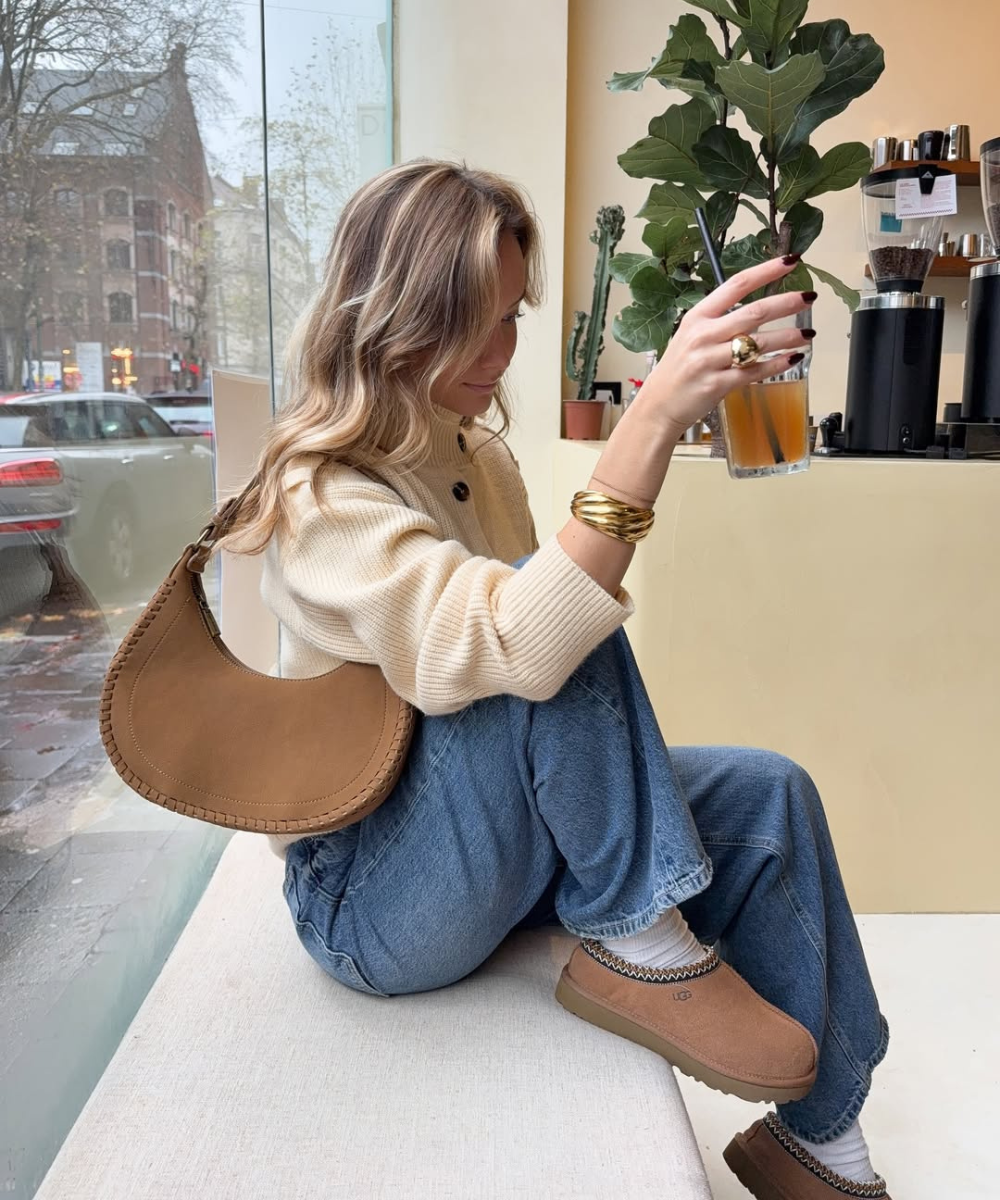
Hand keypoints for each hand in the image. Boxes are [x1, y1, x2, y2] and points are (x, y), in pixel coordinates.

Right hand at [631, 257, 815, 436]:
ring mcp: (709, 360)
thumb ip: (720, 321)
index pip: (736, 285)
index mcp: (698, 317)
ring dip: (788, 336)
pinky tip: (792, 358)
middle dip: (786, 303)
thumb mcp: (691, 336)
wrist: (658, 405)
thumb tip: (758, 310)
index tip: (789, 261)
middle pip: (753, 312)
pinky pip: (754, 371)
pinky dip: (776, 364)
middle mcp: (703, 335)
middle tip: (808, 298)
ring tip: (808, 334)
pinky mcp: (717, 384)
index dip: (766, 271)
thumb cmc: (678, 370)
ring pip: (758, 343)